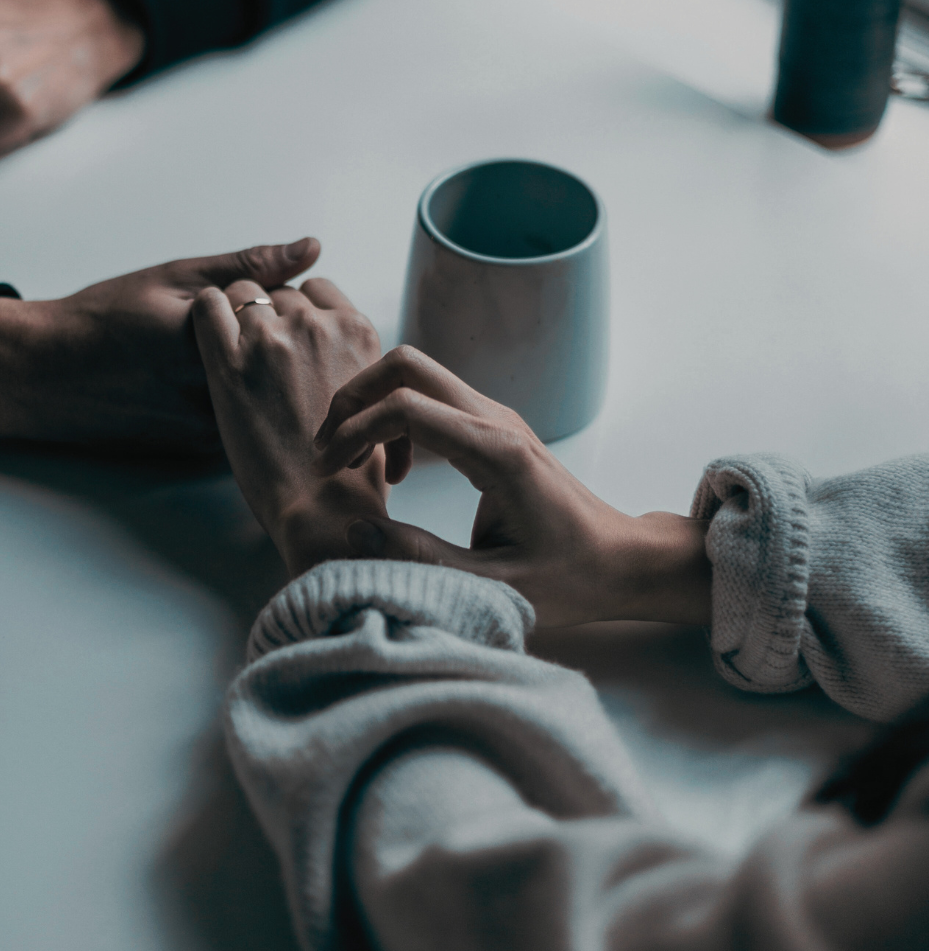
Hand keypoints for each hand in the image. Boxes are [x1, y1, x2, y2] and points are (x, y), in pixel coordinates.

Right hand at [0, 237, 320, 450]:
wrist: (47, 376)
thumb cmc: (106, 319)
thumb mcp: (174, 277)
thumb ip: (247, 266)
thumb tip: (311, 247)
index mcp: (211, 343)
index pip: (290, 319)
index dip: (281, 302)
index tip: (254, 295)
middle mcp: (214, 394)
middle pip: (286, 363)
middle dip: (282, 341)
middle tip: (244, 323)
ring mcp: (209, 428)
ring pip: (270, 397)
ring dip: (268, 375)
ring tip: (220, 355)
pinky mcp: (202, 449)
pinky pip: (248, 420)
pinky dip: (248, 400)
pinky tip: (212, 383)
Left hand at [192, 277, 387, 575]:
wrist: (322, 506)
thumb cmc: (351, 469)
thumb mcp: (373, 399)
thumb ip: (355, 362)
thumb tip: (337, 355)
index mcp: (357, 331)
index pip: (317, 289)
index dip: (298, 310)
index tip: (289, 337)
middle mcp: (317, 326)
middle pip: (279, 292)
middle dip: (267, 316)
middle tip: (259, 358)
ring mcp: (272, 339)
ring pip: (243, 292)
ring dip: (235, 315)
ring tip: (233, 354)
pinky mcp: (229, 362)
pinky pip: (208, 305)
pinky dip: (206, 313)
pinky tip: (207, 339)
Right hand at [312, 347, 710, 627]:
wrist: (621, 561)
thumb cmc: (569, 578)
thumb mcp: (492, 585)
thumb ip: (420, 558)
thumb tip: (355, 533)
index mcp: (497, 453)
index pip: (406, 407)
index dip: (354, 430)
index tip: (329, 471)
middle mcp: (497, 421)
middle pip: (407, 364)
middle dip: (354, 397)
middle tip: (330, 452)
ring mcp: (497, 418)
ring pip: (417, 374)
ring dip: (373, 406)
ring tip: (355, 464)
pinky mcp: (494, 428)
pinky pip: (432, 399)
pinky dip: (397, 419)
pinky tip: (396, 471)